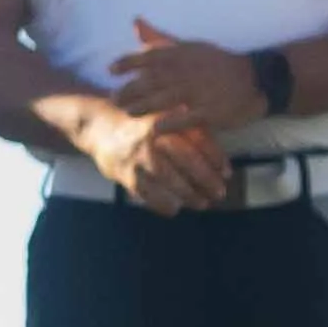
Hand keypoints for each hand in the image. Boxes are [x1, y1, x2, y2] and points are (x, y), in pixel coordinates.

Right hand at [66, 96, 231, 211]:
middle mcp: (152, 136)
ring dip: (189, 195)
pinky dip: (164, 204)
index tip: (228, 173)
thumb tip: (219, 160)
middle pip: (187, 160)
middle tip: (220, 193)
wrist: (99, 125)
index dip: (216, 158)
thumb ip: (190, 131)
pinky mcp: (124, 173)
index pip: (198, 139)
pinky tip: (175, 208)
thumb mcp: (165, 118)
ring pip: (170, 180)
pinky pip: (148, 194)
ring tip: (202, 203)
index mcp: (166, 119)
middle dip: (207, 179)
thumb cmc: (142, 123)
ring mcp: (137, 156)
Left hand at [111, 27, 268, 138]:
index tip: (110, 70)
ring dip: (144, 105)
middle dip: (131, 89)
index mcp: (183, 54)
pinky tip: (155, 129)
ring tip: (128, 112)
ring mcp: (201, 92)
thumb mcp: (189, 46)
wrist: (255, 79)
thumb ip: (159, 38)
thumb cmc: (216, 63)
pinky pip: (188, 118)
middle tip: (113, 98)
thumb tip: (134, 22)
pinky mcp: (212, 111)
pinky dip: (171, 123)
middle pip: (154, 80)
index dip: (128, 62)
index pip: (151, 56)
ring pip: (167, 98)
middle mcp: (190, 71)